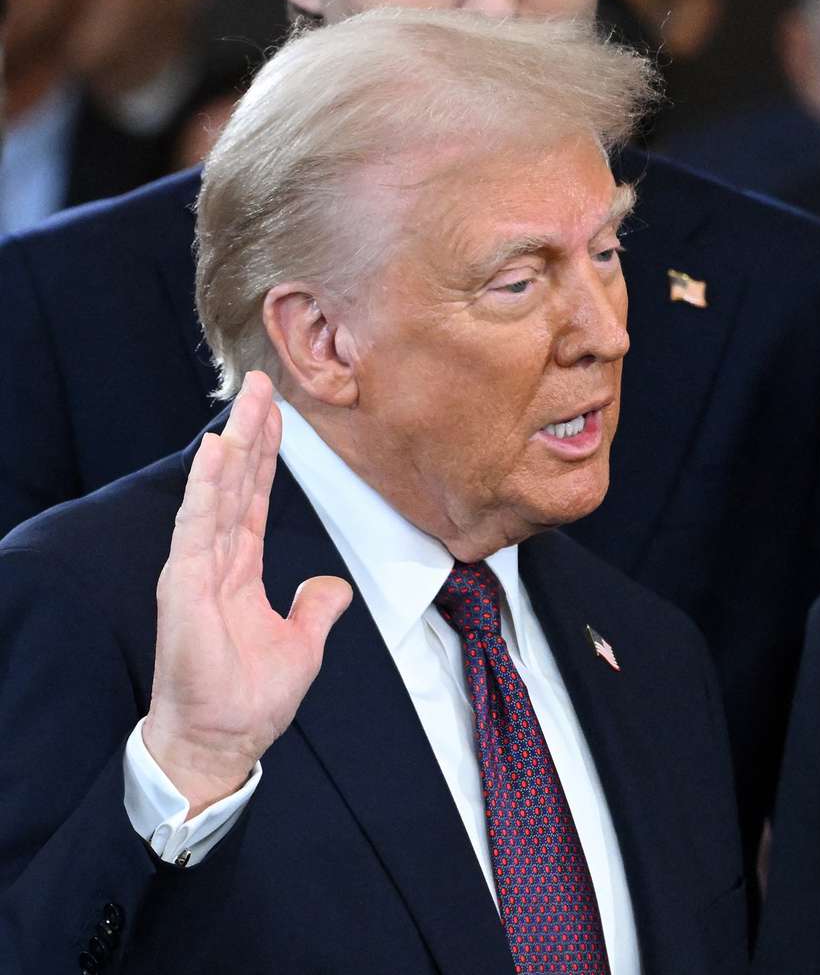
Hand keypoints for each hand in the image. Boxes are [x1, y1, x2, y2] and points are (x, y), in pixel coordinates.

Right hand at [142, 372, 351, 816]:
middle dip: (250, 432)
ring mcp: (197, 569)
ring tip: (246, 401)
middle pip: (236, 483)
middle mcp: (216, 560)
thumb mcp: (302, 643)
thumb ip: (315, 607)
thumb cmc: (249, 699)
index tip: (277, 413)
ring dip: (232, 445)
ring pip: (218, 492)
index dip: (267, 455)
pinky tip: (216, 452)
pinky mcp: (185, 586)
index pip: (255, 498)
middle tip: (262, 383)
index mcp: (241, 569)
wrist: (223, 740)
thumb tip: (331, 585)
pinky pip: (198, 526)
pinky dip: (207, 488)